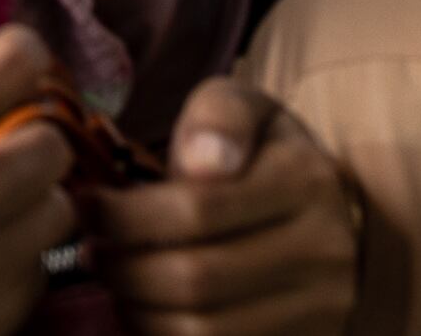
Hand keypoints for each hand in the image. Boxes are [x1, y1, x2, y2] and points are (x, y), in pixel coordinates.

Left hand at [84, 83, 360, 335]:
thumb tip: (201, 164)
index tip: (87, 206)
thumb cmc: (262, 153)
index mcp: (305, 181)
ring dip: (139, 310)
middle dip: (124, 268)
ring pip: (204, 330)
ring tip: (115, 281)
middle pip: (196, 278)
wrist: (333, 213)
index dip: (125, 214)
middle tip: (91, 251)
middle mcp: (323, 252)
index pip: (196, 209)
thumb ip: (218, 115)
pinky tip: (145, 310)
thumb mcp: (245, 107)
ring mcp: (321, 309)